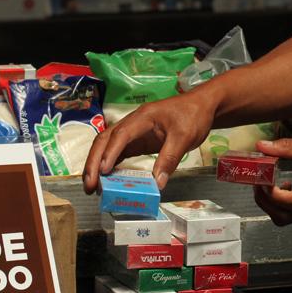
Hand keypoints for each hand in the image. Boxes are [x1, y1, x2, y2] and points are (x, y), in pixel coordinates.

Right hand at [82, 91, 214, 193]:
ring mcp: (134, 132)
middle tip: (89, 185)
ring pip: (108, 146)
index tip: (104, 171)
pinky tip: (106, 180)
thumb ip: (170, 158)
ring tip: (93, 187)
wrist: (202, 106)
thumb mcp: (185, 137)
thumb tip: (157, 184)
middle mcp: (133, 123)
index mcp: (143, 117)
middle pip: (106, 139)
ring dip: (98, 164)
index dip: (111, 152)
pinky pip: (120, 152)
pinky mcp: (138, 140)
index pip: (121, 134)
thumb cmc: (193, 115)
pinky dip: (110, 165)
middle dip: (94, 161)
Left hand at [253, 135, 291, 225]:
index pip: (288, 202)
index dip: (270, 193)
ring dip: (272, 205)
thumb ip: (286, 147)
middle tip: (258, 182)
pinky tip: (285, 186)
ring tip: (268, 184)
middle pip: (282, 217)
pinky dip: (283, 204)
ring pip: (287, 218)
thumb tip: (262, 146)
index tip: (262, 177)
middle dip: (264, 202)